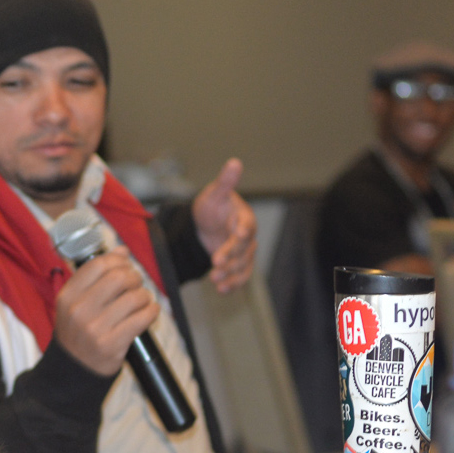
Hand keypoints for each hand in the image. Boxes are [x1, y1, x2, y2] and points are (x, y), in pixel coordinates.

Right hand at [54, 249, 159, 376]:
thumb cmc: (79, 331)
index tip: (126, 264)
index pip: (98, 264)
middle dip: (134, 277)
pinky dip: (151, 311)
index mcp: (67, 296)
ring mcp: (94, 329)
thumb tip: (121, 251)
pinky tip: (150, 311)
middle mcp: (78, 311)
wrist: (74, 369)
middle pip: (118, 277)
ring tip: (143, 300)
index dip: (118, 259)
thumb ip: (95, 275)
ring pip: (133, 297)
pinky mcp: (111, 345)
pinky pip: (141, 319)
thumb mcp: (76, 302)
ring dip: (145, 295)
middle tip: (136, 284)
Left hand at [192, 158, 256, 292]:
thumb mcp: (214, 194)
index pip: (247, 225)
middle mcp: (248, 237)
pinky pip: (240, 277)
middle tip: (216, 263)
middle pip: (243, 249)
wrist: (204, 227)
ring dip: (230, 274)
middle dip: (230, 256)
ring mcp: (244, 253)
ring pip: (242, 265)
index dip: (243, 230)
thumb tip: (234, 162)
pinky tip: (221, 290)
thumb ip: (225, 183)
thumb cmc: (212, 208)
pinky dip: (232, 285)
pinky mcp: (239, 266)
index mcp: (244, 217)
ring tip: (214, 280)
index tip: (239, 234)